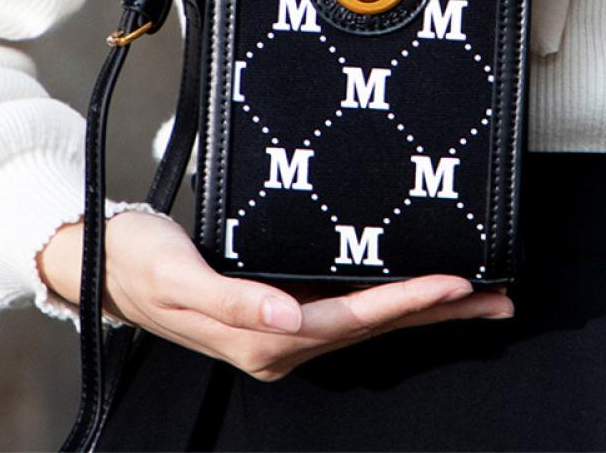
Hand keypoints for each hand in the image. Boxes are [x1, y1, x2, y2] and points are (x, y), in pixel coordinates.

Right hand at [38, 210, 513, 381]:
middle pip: (375, 327)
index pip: (350, 319)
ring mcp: (283, 329)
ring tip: (477, 296)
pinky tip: (412, 291)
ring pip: (368, 321)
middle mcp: (281, 340)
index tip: (455, 283)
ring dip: (424, 310)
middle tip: (499, 297)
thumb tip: (287, 318)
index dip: (405, 301)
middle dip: (439, 313)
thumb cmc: (140, 265)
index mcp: (263, 337)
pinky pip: (347, 309)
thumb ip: (233, 302)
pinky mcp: (280, 310)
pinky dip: (388, 301)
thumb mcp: (179, 278)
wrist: (106, 265)